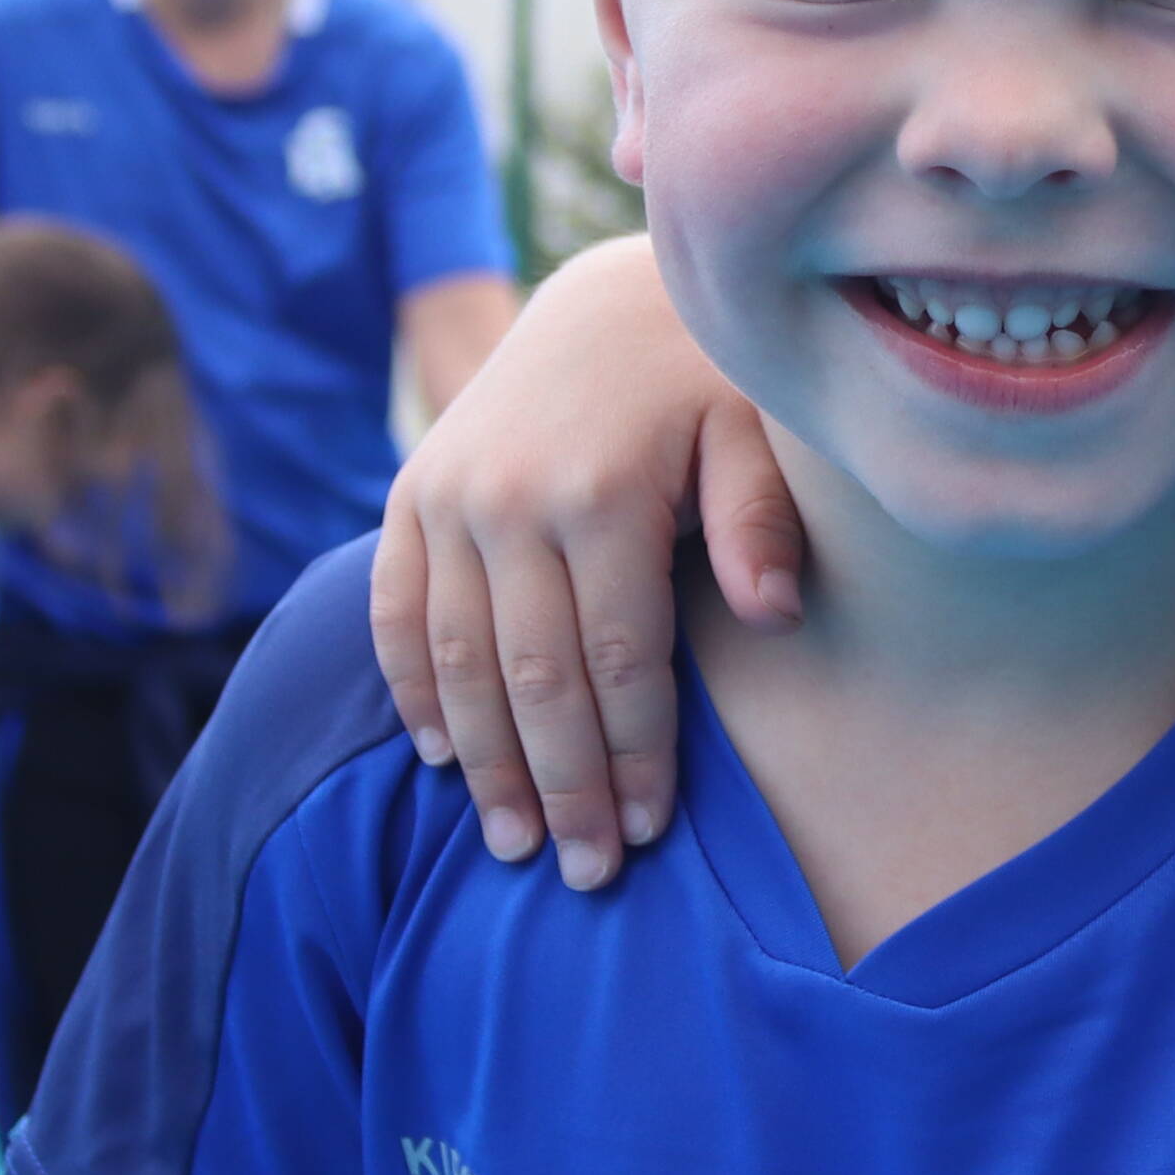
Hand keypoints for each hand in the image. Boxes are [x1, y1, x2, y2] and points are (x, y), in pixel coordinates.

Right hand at [368, 239, 803, 888]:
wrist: (608, 300)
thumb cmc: (710, 382)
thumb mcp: (758, 427)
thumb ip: (762, 519)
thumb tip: (777, 612)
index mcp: (604, 489)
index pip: (619, 662)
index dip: (634, 757)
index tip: (652, 832)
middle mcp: (510, 496)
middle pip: (534, 679)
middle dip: (562, 787)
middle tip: (587, 873)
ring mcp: (449, 494)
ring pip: (457, 661)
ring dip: (485, 763)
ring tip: (514, 846)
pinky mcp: (411, 493)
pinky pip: (397, 611)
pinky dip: (413, 690)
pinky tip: (441, 760)